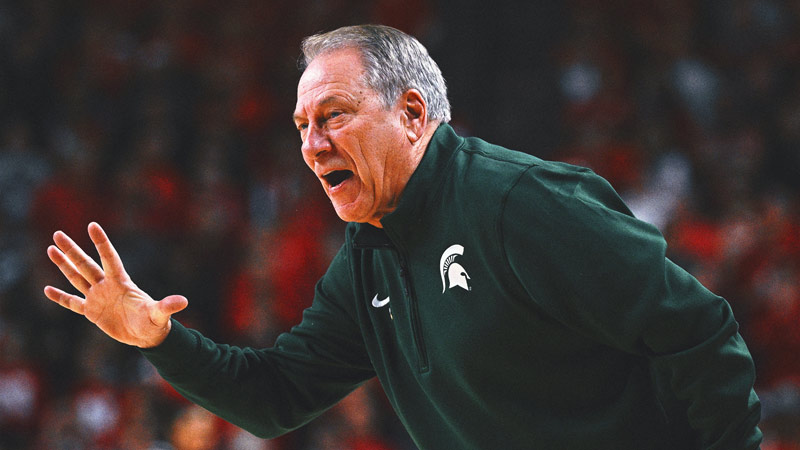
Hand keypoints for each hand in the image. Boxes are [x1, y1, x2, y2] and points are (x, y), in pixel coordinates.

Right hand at [44, 222, 187, 347]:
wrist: (147, 335)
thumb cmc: (154, 322)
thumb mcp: (159, 314)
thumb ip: (167, 306)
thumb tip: (183, 301)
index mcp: (121, 282)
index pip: (109, 258)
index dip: (101, 242)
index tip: (92, 225)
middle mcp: (107, 286)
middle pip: (86, 264)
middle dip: (72, 250)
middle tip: (57, 234)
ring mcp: (97, 297)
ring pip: (77, 278)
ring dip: (64, 265)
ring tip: (51, 249)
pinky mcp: (92, 312)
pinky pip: (73, 302)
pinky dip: (60, 297)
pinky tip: (47, 289)